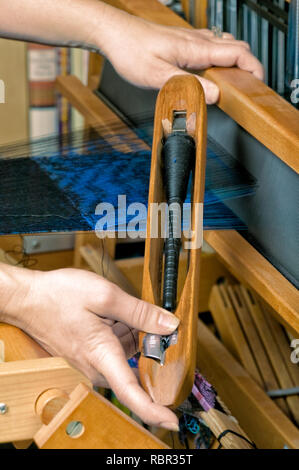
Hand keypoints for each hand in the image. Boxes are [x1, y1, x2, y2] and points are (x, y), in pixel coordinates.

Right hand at [2, 266, 179, 429]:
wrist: (28, 299)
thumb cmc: (58, 296)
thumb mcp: (105, 295)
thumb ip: (140, 312)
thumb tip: (169, 325)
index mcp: (101, 355)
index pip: (130, 393)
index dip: (154, 411)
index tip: (172, 421)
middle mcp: (95, 367)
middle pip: (136, 367)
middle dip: (146, 343)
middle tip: (141, 315)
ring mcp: (90, 363)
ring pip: (127, 355)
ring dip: (131, 333)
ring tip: (116, 310)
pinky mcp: (88, 356)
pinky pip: (115, 349)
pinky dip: (120, 332)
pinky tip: (111, 315)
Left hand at [96, 14, 263, 103]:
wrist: (114, 33)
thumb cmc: (130, 51)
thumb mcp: (157, 75)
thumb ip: (188, 85)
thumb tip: (214, 96)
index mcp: (195, 49)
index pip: (238, 53)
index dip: (254, 68)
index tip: (258, 84)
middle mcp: (197, 41)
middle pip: (237, 47)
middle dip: (249, 66)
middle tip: (247, 88)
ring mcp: (191, 40)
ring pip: (225, 46)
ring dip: (235, 62)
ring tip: (232, 84)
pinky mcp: (183, 42)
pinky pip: (211, 47)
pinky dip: (221, 58)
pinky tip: (211, 72)